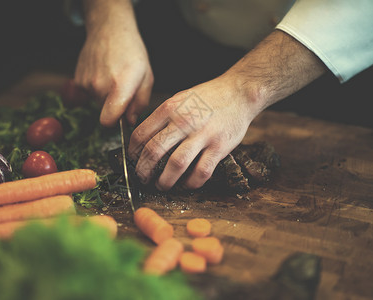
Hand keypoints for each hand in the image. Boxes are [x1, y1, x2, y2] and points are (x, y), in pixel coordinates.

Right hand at [74, 19, 152, 126]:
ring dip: (107, 96)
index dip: (115, 124)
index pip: (109, 120)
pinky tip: (103, 72)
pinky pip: (90, 94)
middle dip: (116, 106)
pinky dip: (97, 88)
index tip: (121, 118)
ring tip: (113, 76)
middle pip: (107, 112)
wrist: (109, 30)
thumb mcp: (147, 77)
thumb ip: (141, 103)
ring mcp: (87, 83)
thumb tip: (130, 121)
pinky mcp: (79, 80)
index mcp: (121, 85)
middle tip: (124, 87)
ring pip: (99, 103)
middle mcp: (101, 86)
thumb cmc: (131, 53)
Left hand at [128, 75, 258, 190]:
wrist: (239, 91)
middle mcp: (183, 121)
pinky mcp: (219, 146)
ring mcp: (202, 134)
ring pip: (176, 164)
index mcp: (170, 108)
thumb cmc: (208, 96)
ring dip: (165, 180)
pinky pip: (202, 171)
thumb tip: (145, 138)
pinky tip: (187, 184)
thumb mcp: (180, 98)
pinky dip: (191, 182)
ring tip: (161, 185)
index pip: (141, 134)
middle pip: (154, 151)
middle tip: (142, 177)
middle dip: (144, 170)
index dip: (133, 152)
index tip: (133, 160)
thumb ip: (164, 116)